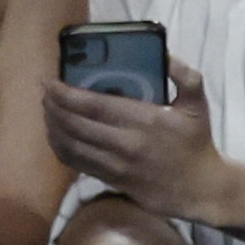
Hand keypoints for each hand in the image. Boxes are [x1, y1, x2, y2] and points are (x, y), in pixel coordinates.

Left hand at [47, 57, 223, 219]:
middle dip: (53, 107)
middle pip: (76, 125)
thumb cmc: (197, 143)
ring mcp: (117, 166)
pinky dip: (61, 148)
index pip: (94, 107)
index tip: (50, 81)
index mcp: (145, 121)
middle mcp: (126, 144)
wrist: (200, 189)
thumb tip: (166, 55)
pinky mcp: (113, 181)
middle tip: (44, 92)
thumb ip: (186, 76)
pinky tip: (56, 135)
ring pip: (72, 146)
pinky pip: (78, 164)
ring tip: (47, 110)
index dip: (66, 94)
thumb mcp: (198, 105)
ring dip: (53, 127)